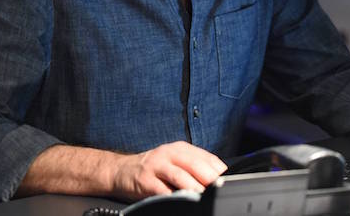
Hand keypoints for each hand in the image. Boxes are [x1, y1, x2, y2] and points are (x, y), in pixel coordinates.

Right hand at [109, 141, 226, 200]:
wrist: (122, 170)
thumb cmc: (154, 168)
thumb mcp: (175, 161)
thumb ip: (194, 167)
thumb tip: (218, 178)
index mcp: (180, 148)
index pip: (205, 157)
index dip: (218, 169)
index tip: (227, 180)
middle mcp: (169, 153)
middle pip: (194, 164)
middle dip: (208, 177)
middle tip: (218, 188)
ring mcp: (156, 166)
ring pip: (179, 175)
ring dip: (193, 187)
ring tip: (203, 195)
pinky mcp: (145, 180)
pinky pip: (161, 190)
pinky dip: (172, 196)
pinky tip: (179, 200)